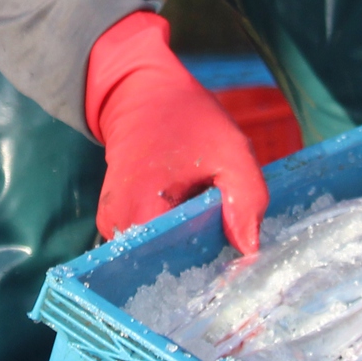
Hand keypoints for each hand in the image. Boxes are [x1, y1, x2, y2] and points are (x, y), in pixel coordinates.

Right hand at [84, 11, 266, 252]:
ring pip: (156, 256)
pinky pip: (148, 244)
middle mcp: (117, 224)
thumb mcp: (232, 152)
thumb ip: (246, 200)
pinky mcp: (114, 221)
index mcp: (142, 210)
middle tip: (224, 236)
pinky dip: (172, 237)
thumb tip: (249, 249)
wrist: (142, 94)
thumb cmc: (188, 119)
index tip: (231, 259)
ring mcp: (112, 224)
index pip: (173, 266)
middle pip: (163, 266)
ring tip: (206, 220)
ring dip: (186, 246)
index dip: (208, 267)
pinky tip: (189, 218)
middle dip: (198, 258)